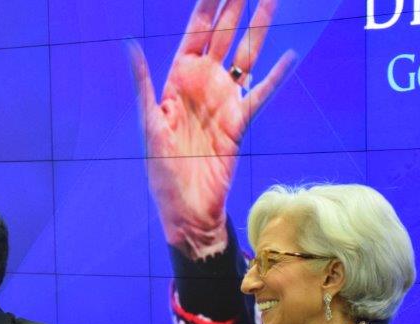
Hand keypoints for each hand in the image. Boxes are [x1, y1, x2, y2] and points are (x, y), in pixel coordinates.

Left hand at [129, 0, 293, 259]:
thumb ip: (144, 83)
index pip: (195, 34)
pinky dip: (277, 75)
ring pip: (246, 54)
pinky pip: (262, 92)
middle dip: (235, 5)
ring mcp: (224, 100)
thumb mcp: (149, 125)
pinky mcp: (241, 120)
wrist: (188, 208)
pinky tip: (291, 54)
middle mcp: (203, 84)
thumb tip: (129, 45)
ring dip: (258, 27)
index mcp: (177, 81)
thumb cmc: (162, 172)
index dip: (207, 7)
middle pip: (223, 35)